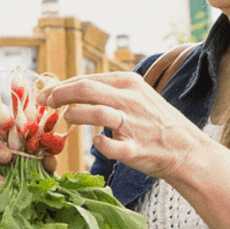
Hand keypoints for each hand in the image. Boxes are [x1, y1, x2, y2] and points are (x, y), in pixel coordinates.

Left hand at [45, 67, 218, 188]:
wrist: (185, 149)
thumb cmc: (154, 123)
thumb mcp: (136, 96)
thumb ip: (108, 92)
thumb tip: (74, 90)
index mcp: (128, 83)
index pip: (86, 79)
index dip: (61, 86)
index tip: (45, 94)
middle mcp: (129, 100)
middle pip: (86, 89)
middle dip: (59, 95)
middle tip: (44, 104)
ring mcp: (133, 124)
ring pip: (96, 113)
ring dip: (76, 115)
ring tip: (66, 119)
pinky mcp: (135, 148)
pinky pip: (112, 146)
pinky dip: (100, 144)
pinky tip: (94, 143)